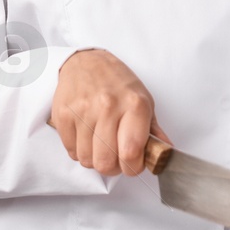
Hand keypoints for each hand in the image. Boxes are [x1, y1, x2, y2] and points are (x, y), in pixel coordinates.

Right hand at [49, 48, 169, 176]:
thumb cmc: (118, 82)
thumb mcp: (144, 100)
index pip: (131, 153)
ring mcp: (83, 111)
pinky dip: (79, 150)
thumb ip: (154, 130)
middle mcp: (108, 107)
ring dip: (95, 159)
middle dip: (113, 167)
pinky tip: (86, 136)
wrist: (86, 61)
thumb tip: (165, 153)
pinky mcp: (63, 115)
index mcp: (134, 105)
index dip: (133, 167)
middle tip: (115, 158)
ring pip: (87, 160)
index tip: (133, 163)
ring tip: (100, 144)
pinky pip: (70, 151)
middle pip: (106, 162)